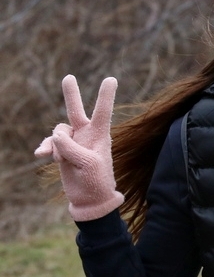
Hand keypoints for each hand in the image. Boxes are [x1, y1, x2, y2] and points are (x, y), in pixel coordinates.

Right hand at [34, 75, 124, 221]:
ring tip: (61, 161)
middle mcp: (86, 135)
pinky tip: (40, 155)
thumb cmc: (96, 181)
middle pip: (76, 111)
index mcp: (99, 136)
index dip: (106, 95)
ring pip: (58, 132)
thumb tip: (56, 134)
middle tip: (68, 76)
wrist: (89, 199)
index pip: (102, 112)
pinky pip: (50, 143)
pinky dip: (45, 148)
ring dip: (55, 146)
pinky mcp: (62, 151)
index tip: (111, 78)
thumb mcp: (88, 164)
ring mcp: (73, 143)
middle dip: (71, 94)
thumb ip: (71, 147)